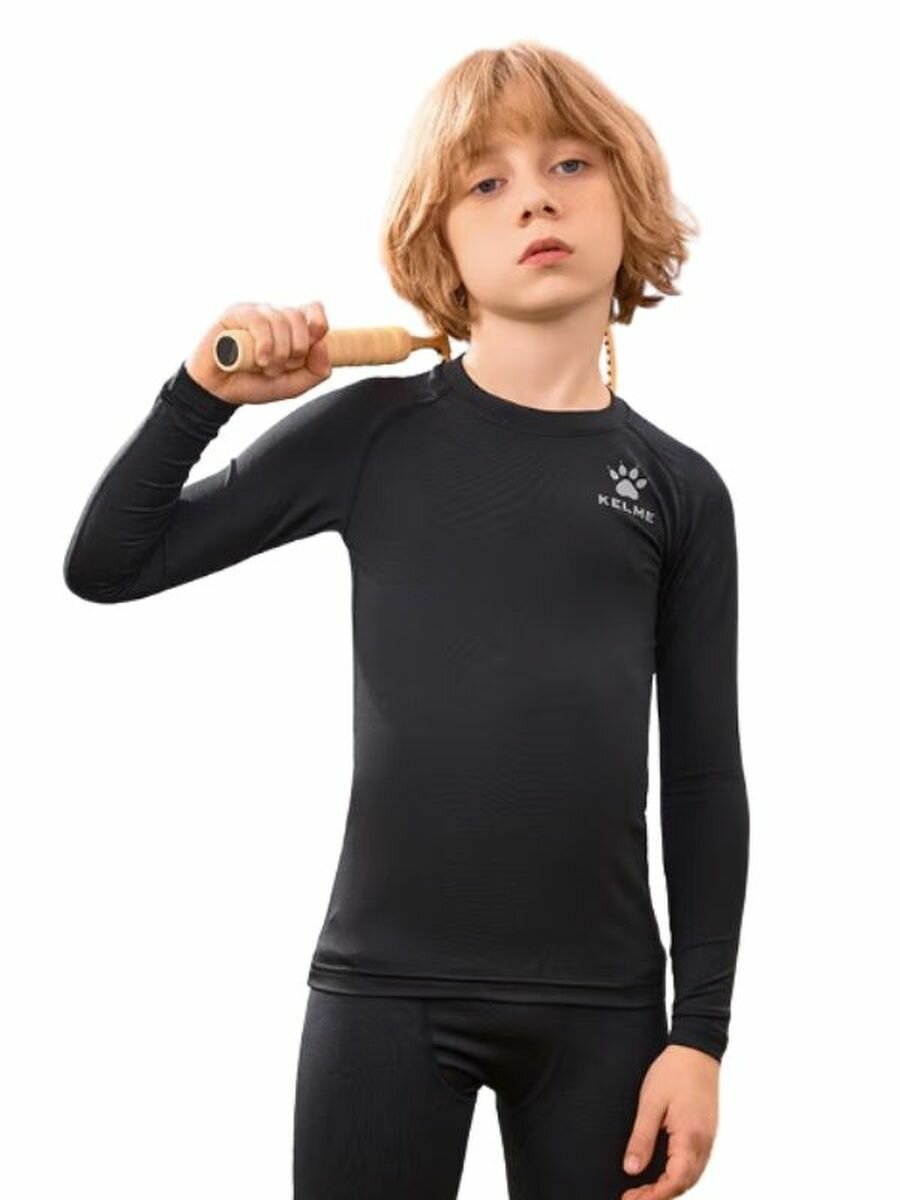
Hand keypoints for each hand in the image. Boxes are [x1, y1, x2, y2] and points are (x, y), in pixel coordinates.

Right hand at [185, 300, 332, 405]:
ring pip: (281, 320)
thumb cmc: (255, 384)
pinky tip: (260, 360)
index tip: (310, 349)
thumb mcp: (293, 385)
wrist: (220, 391)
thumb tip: (322, 346)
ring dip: (279, 352)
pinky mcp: (235, 314)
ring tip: (266, 369)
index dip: (318, 327)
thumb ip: (316, 371)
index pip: (314, 310)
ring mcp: (255, 312)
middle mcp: (274, 315)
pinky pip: (259, 321)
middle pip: (299, 317)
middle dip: (296, 349)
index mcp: (290, 327)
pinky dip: (265, 344)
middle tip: (281, 368)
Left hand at [620, 1044, 718, 1198]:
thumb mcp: (650, 1103)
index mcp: (690, 1137)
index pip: (675, 1181)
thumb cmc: (673, 1071)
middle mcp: (703, 1143)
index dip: (653, 1196)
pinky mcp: (705, 1133)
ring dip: (667, 1188)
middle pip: (684, 1183)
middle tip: (631, 1198)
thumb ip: (642, 1138)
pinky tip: (661, 1173)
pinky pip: (693, 1163)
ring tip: (642, 1191)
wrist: (697, 1049)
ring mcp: (707, 1139)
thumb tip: (631, 1169)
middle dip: (658, 1196)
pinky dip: (677, 1175)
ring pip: (690, 1176)